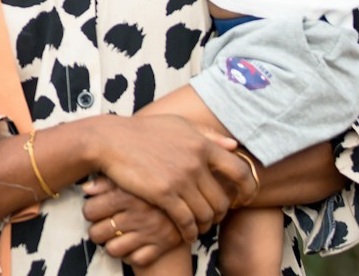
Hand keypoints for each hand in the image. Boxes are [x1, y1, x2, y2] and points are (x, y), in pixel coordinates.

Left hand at [83, 176, 188, 266]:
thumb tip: (85, 188)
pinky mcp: (160, 247)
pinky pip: (134, 259)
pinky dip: (131, 256)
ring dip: (111, 246)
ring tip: (114, 238)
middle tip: (102, 227)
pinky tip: (132, 246)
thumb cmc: (151, 187)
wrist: (189, 201)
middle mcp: (138, 215)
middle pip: (96, 233)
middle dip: (97, 232)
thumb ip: (107, 181)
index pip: (90, 210)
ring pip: (112, 250)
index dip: (89, 212)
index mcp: (128, 195)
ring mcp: (149, 233)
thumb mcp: (132, 177)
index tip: (94, 211)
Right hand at [93, 114, 250, 245]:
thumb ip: (208, 134)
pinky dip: (189, 232)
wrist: (111, 140)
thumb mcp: (178, 124)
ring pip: (206, 213)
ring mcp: (179, 179)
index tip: (244, 198)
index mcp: (203, 145)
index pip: (239, 171)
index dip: (248, 189)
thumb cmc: (143, 131)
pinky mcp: (163, 194)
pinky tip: (186, 234)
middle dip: (222, 213)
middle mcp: (195, 163)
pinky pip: (185, 220)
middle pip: (222, 199)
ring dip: (205, 225)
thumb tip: (234, 145)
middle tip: (215, 217)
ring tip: (199, 227)